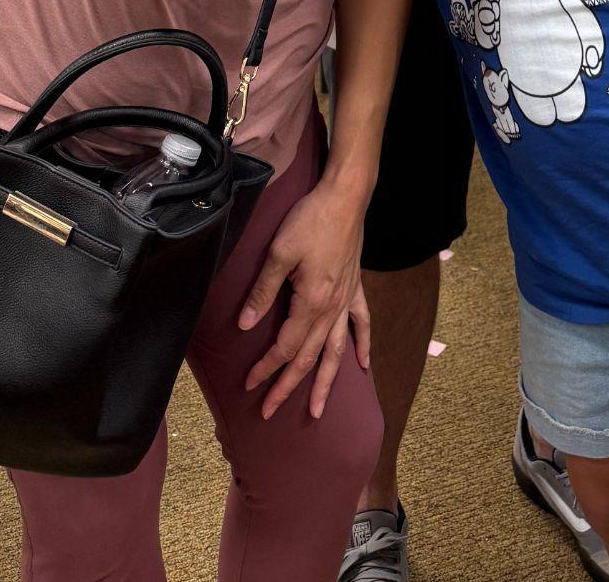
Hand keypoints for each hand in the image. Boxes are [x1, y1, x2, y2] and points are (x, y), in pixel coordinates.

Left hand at [238, 174, 370, 419]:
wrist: (345, 198)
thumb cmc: (310, 221)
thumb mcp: (278, 253)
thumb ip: (263, 292)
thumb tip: (245, 326)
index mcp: (311, 302)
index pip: (285, 346)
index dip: (266, 368)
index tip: (249, 385)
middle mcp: (331, 309)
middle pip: (308, 357)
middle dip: (288, 387)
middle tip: (269, 411)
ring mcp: (346, 300)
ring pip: (337, 351)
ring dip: (326, 382)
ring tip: (317, 410)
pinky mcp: (355, 288)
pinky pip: (362, 324)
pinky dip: (363, 345)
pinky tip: (362, 365)